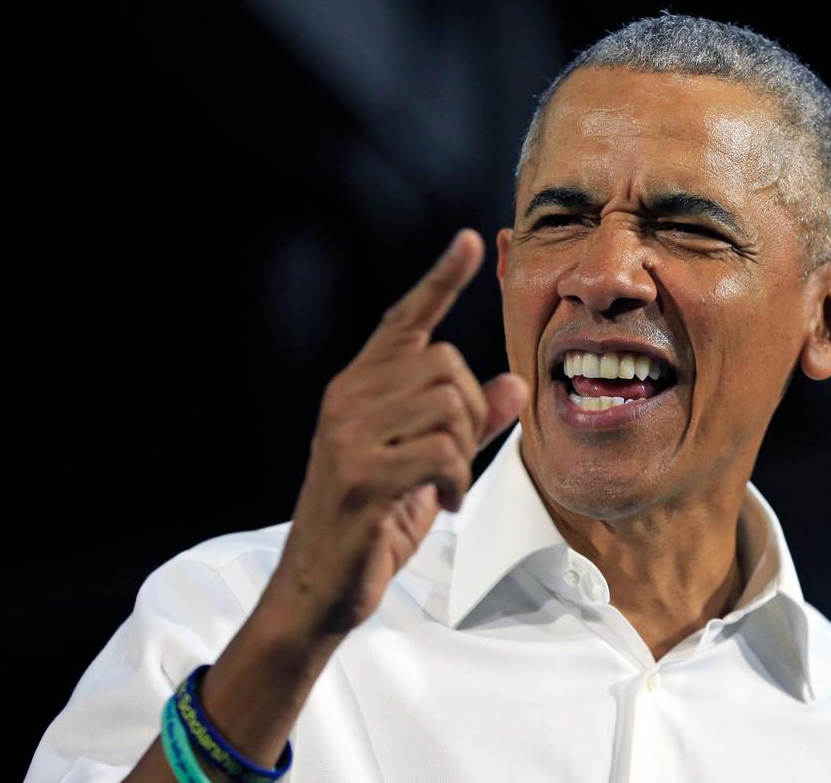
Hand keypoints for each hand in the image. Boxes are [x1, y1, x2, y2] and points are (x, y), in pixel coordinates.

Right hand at [262, 228, 528, 640]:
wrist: (317, 588)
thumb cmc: (372, 522)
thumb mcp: (427, 468)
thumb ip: (469, 425)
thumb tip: (514, 384)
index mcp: (358, 389)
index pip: (404, 320)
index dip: (439, 280)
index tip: (468, 241)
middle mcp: (348, 400)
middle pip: (445, 365)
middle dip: (469, 411)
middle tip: (454, 458)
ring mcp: (350, 436)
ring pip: (448, 407)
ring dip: (463, 453)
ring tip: (444, 486)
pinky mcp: (362, 476)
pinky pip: (442, 453)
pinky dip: (457, 480)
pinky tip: (444, 502)